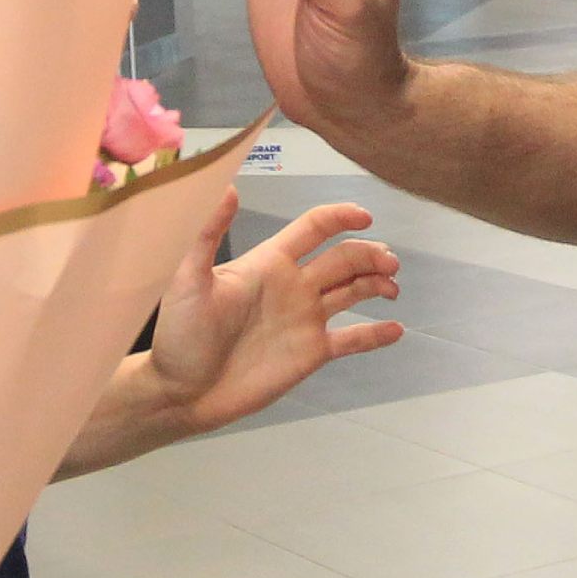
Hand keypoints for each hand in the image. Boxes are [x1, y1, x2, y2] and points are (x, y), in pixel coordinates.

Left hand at [147, 191, 402, 433]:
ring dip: (377, 283)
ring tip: (392, 287)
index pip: (314, 228)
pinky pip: (351, 339)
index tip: (365, 215)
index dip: (340, 216)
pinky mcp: (310, 353)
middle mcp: (293, 286)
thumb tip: (228, 186)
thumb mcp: (187, 279)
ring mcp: (305, 320)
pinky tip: (397, 330)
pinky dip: (376, 334)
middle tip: (389, 262)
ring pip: (352, 291)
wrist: (180, 392)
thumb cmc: (179, 334)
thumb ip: (207, 233)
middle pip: (343, 258)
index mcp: (270, 263)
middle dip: (370, 254)